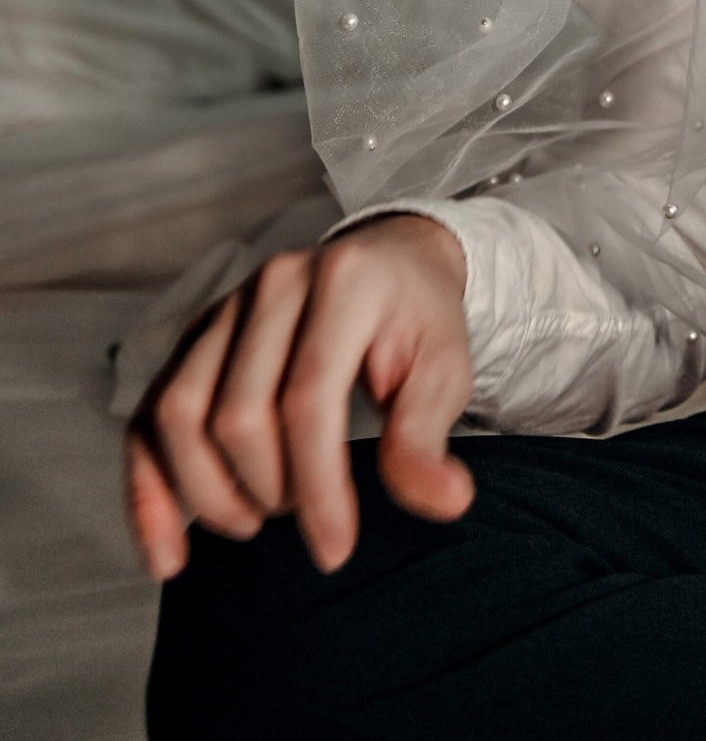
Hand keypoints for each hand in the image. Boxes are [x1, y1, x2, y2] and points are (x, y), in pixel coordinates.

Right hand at [124, 213, 472, 581]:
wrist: (390, 262)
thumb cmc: (417, 319)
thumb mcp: (445, 369)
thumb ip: (428, 435)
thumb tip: (446, 502)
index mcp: (343, 281)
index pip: (309, 399)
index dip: (318, 488)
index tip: (335, 549)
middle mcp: (274, 284)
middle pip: (239, 413)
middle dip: (271, 488)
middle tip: (304, 509)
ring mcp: (225, 306)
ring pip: (178, 414)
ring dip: (209, 492)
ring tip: (256, 518)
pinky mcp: (194, 338)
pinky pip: (148, 417)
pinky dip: (148, 491)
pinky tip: (169, 554)